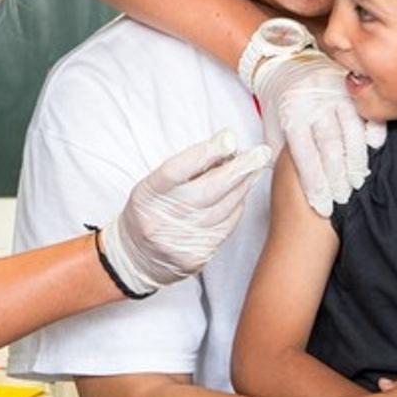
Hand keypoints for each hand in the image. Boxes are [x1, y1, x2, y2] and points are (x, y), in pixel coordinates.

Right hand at [100, 129, 271, 294]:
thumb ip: (185, 169)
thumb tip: (224, 148)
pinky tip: (242, 194)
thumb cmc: (151, 211)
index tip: (229, 138)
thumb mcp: (155, 186)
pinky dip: (237, 208)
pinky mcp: (195, 257)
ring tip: (256, 168)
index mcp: (146, 196)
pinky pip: (225, 227)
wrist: (136, 258)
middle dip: (237, 169)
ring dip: (243, 187)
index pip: (175, 170)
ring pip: (221, 209)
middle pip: (206, 191)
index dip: (203, 153)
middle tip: (260, 153)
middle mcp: (161, 220)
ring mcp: (179, 241)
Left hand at [247, 49, 385, 217]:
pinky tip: (375, 147)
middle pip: (328, 145)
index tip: (323, 206)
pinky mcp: (348, 87)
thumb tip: (290, 187)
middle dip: (337, 176)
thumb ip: (280, 155)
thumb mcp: (272, 127)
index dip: (314, 183)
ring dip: (356, 158)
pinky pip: (365, 108)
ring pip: (349, 129)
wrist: (285, 62)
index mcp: (291, 116)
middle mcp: (313, 105)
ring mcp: (333, 94)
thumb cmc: (279, 103)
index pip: (304, 155)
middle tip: (345, 199)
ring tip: (360, 181)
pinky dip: (373, 127)